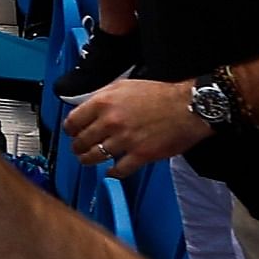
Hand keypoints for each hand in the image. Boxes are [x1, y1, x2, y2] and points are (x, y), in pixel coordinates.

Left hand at [65, 70, 206, 170]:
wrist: (188, 107)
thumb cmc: (159, 94)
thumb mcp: (123, 86)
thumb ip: (103, 97)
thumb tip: (88, 108)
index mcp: (103, 103)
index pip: (73, 121)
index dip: (70, 129)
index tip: (71, 133)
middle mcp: (110, 122)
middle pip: (81, 141)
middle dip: (77, 147)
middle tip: (78, 149)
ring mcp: (125, 140)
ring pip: (96, 156)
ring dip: (89, 160)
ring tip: (88, 160)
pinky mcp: (141, 155)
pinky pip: (119, 170)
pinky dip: (113, 173)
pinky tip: (111, 172)